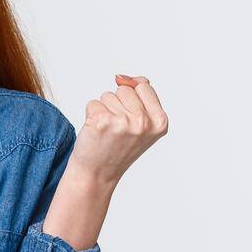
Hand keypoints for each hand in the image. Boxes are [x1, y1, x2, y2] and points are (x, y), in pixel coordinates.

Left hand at [66, 74, 167, 189]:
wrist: (98, 174)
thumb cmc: (118, 148)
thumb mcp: (142, 124)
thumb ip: (141, 96)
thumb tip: (122, 78)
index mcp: (160, 121)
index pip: (143, 86)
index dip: (132, 101)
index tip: (130, 122)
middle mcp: (144, 122)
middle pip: (125, 89)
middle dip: (118, 105)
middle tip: (116, 130)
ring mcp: (123, 122)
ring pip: (108, 95)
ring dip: (104, 111)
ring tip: (107, 132)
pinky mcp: (101, 121)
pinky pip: (93, 103)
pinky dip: (91, 115)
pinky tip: (96, 133)